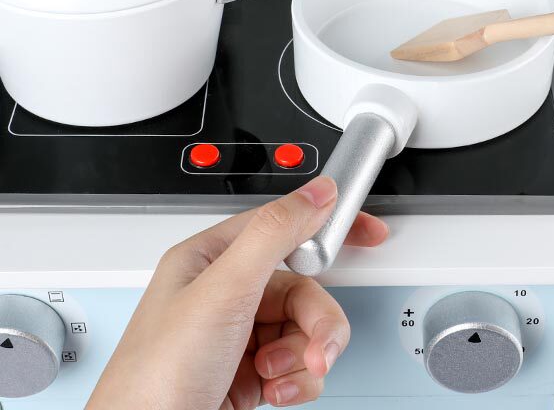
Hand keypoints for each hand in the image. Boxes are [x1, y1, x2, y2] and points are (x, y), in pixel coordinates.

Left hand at [86, 176, 387, 408]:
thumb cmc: (156, 376)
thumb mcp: (223, 291)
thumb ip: (274, 234)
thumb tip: (316, 192)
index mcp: (212, 259)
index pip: (283, 225)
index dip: (327, 226)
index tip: (368, 232)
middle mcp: (226, 294)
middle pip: (303, 286)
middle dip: (317, 319)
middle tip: (319, 344)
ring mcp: (239, 336)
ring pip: (305, 327)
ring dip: (304, 355)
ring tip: (279, 376)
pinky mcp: (250, 375)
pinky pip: (298, 363)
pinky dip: (297, 380)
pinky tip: (275, 392)